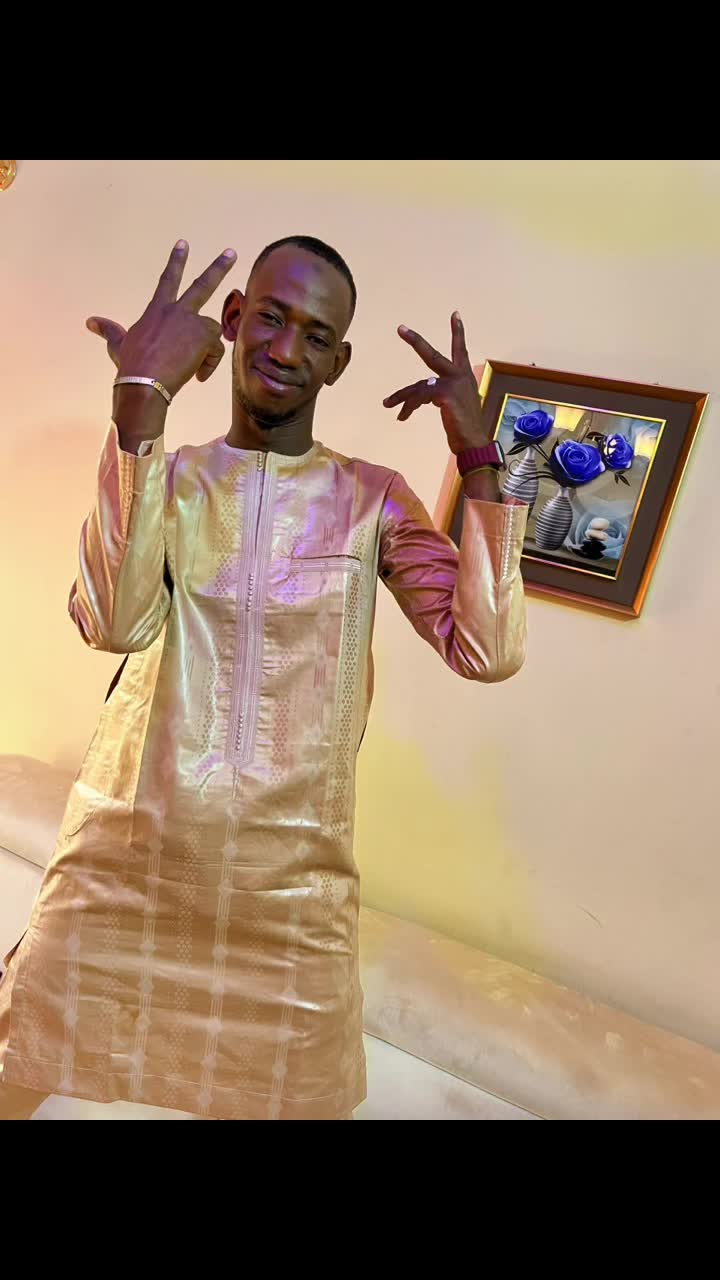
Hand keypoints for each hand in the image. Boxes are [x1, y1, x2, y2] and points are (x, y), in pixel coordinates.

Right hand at [86, 241, 236, 394]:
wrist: (143, 383)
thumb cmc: (130, 366)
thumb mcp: (118, 344)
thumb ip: (109, 331)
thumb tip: (90, 322)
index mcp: (156, 310)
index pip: (167, 280)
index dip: (176, 261)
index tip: (184, 244)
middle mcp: (175, 311)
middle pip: (202, 285)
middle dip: (218, 267)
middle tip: (231, 253)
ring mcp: (191, 322)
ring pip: (212, 332)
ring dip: (208, 351)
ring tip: (192, 369)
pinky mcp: (204, 335)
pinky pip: (217, 350)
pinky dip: (210, 364)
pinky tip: (197, 375)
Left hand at [383, 312, 489, 453]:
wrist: (474, 443)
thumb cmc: (465, 429)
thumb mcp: (455, 407)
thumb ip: (442, 394)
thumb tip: (422, 395)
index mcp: (465, 377)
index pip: (460, 350)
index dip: (458, 332)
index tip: (455, 314)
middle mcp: (460, 376)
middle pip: (433, 355)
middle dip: (415, 341)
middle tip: (400, 328)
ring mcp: (453, 384)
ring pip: (418, 385)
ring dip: (401, 396)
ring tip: (388, 404)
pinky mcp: (446, 395)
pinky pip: (419, 397)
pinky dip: (408, 406)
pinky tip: (403, 416)